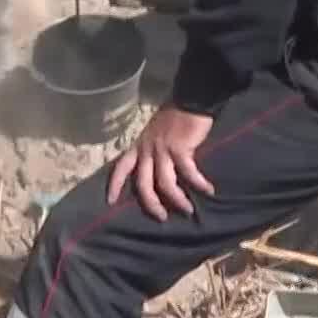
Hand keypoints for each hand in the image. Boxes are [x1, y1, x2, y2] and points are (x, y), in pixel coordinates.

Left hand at [106, 106, 214, 220]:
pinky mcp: (179, 149)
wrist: (191, 99)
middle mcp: (147, 149)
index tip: (110, 202)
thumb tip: (161, 169)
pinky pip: (188, 173)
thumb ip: (155, 149)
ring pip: (165, 184)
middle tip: (161, 217)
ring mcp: (162, 149)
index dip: (115, 185)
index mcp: (139, 145)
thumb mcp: (157, 132)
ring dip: (177, 200)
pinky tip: (208, 190)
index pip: (120, 166)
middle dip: (151, 204)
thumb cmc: (176, 115)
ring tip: (188, 210)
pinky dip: (198, 184)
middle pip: (143, 184)